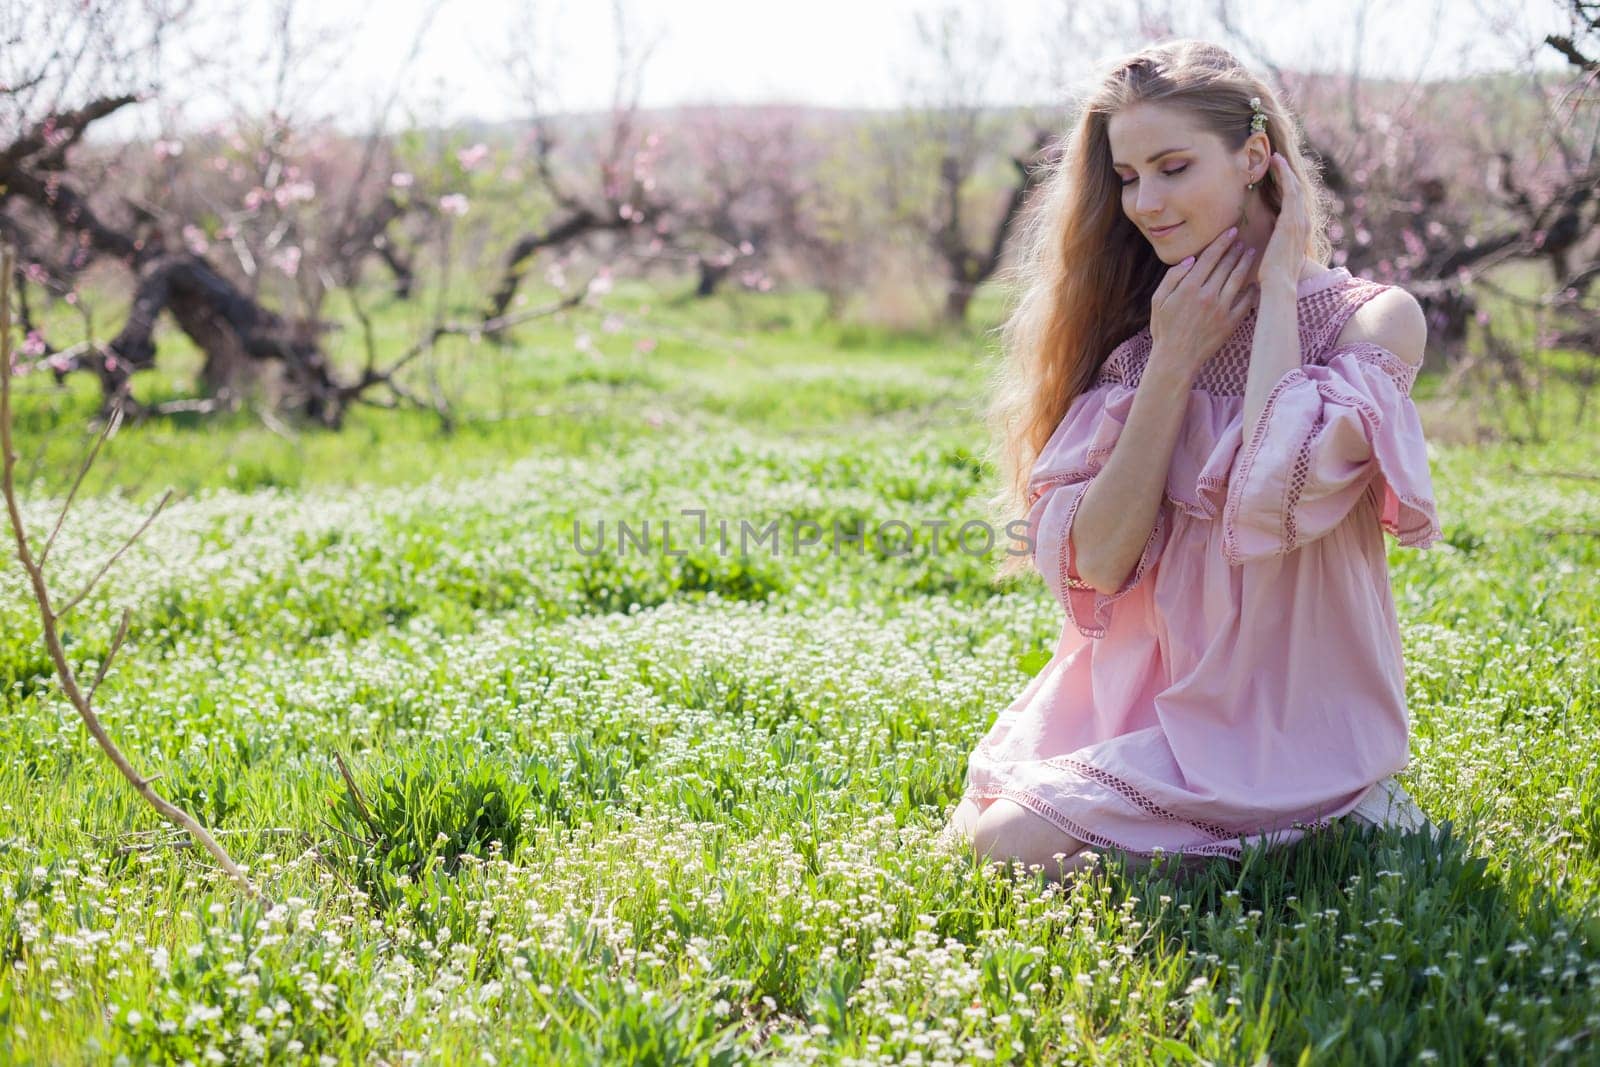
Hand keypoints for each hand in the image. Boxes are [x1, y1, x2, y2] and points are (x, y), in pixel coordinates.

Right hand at [1148, 225, 1257, 380]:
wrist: (1176, 359)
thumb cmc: (1164, 330)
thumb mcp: (1157, 301)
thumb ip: (1172, 278)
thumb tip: (1191, 260)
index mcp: (1189, 288)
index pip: (1210, 257)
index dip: (1222, 242)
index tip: (1231, 231)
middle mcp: (1208, 295)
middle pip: (1226, 265)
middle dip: (1235, 249)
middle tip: (1242, 240)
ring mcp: (1222, 309)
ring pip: (1238, 279)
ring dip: (1245, 263)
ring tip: (1251, 253)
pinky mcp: (1231, 323)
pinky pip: (1246, 302)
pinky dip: (1252, 290)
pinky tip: (1255, 283)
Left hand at [1258, 151, 1311, 288]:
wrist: (1278, 285)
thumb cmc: (1272, 277)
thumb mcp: (1274, 256)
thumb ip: (1272, 245)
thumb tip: (1262, 242)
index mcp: (1299, 232)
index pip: (1294, 203)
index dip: (1288, 187)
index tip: (1278, 175)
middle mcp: (1303, 223)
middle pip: (1297, 192)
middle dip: (1288, 174)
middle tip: (1277, 159)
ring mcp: (1299, 221)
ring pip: (1295, 187)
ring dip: (1286, 171)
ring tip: (1276, 157)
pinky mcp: (1291, 221)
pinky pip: (1290, 191)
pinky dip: (1285, 175)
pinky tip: (1277, 164)